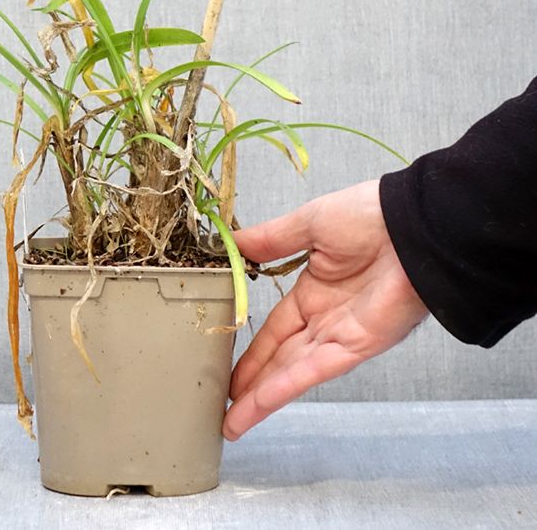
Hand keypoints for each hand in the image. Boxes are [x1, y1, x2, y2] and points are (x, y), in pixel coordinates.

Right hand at [223, 180, 427, 440]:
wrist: (415, 225)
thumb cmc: (369, 216)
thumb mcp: (309, 223)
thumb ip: (271, 239)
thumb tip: (234, 242)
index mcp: (315, 290)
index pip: (275, 328)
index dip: (251, 348)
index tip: (226, 364)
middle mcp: (327, 319)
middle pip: (280, 357)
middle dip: (252, 382)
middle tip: (222, 402)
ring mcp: (341, 336)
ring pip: (292, 372)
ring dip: (262, 398)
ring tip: (232, 421)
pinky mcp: (357, 346)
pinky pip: (313, 370)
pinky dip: (284, 387)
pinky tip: (257, 405)